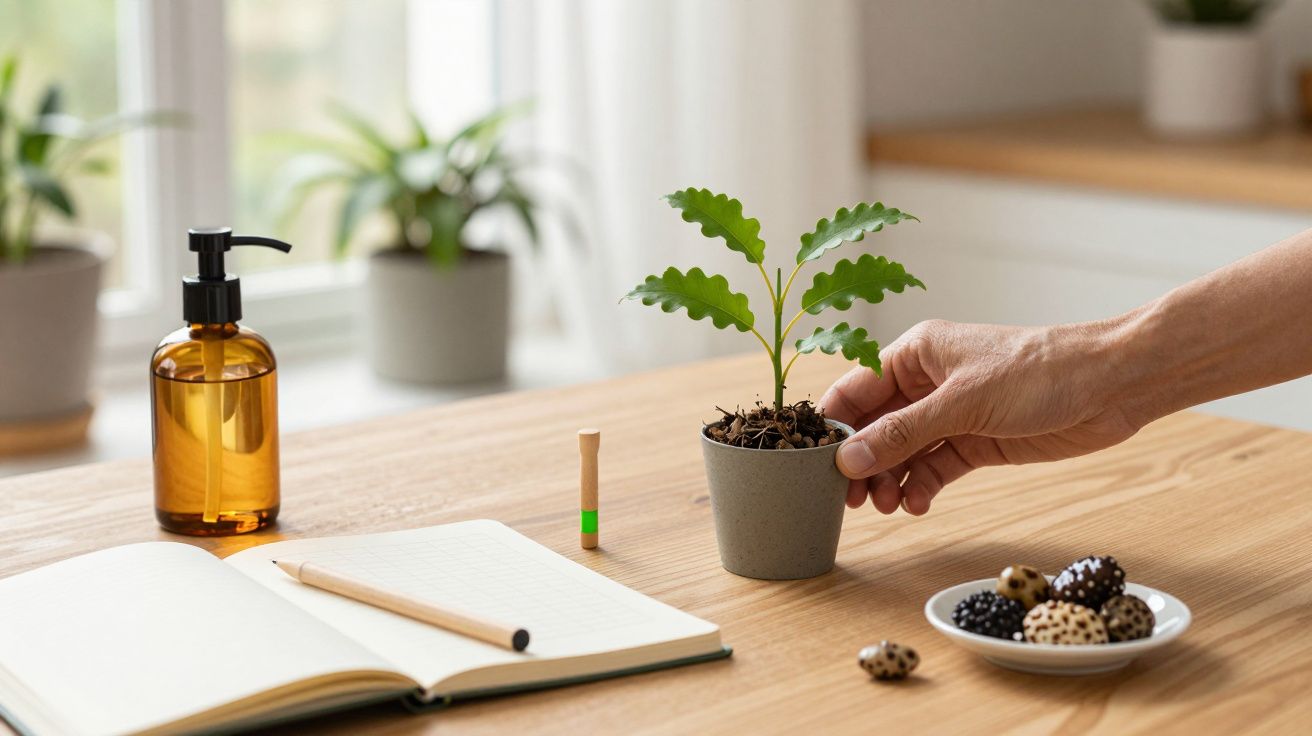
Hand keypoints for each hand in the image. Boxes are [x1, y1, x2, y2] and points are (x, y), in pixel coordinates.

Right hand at [820, 319, 1141, 515]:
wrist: (1111, 386)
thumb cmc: (1040, 372)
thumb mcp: (962, 403)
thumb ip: (903, 433)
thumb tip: (849, 460)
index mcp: (916, 354)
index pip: (855, 389)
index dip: (834, 426)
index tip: (815, 463)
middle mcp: (927, 383)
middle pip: (875, 427)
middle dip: (861, 462)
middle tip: (850, 499)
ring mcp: (952, 414)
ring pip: (902, 452)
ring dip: (891, 479)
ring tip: (889, 506)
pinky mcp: (976, 442)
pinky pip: (934, 467)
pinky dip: (921, 487)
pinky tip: (917, 503)